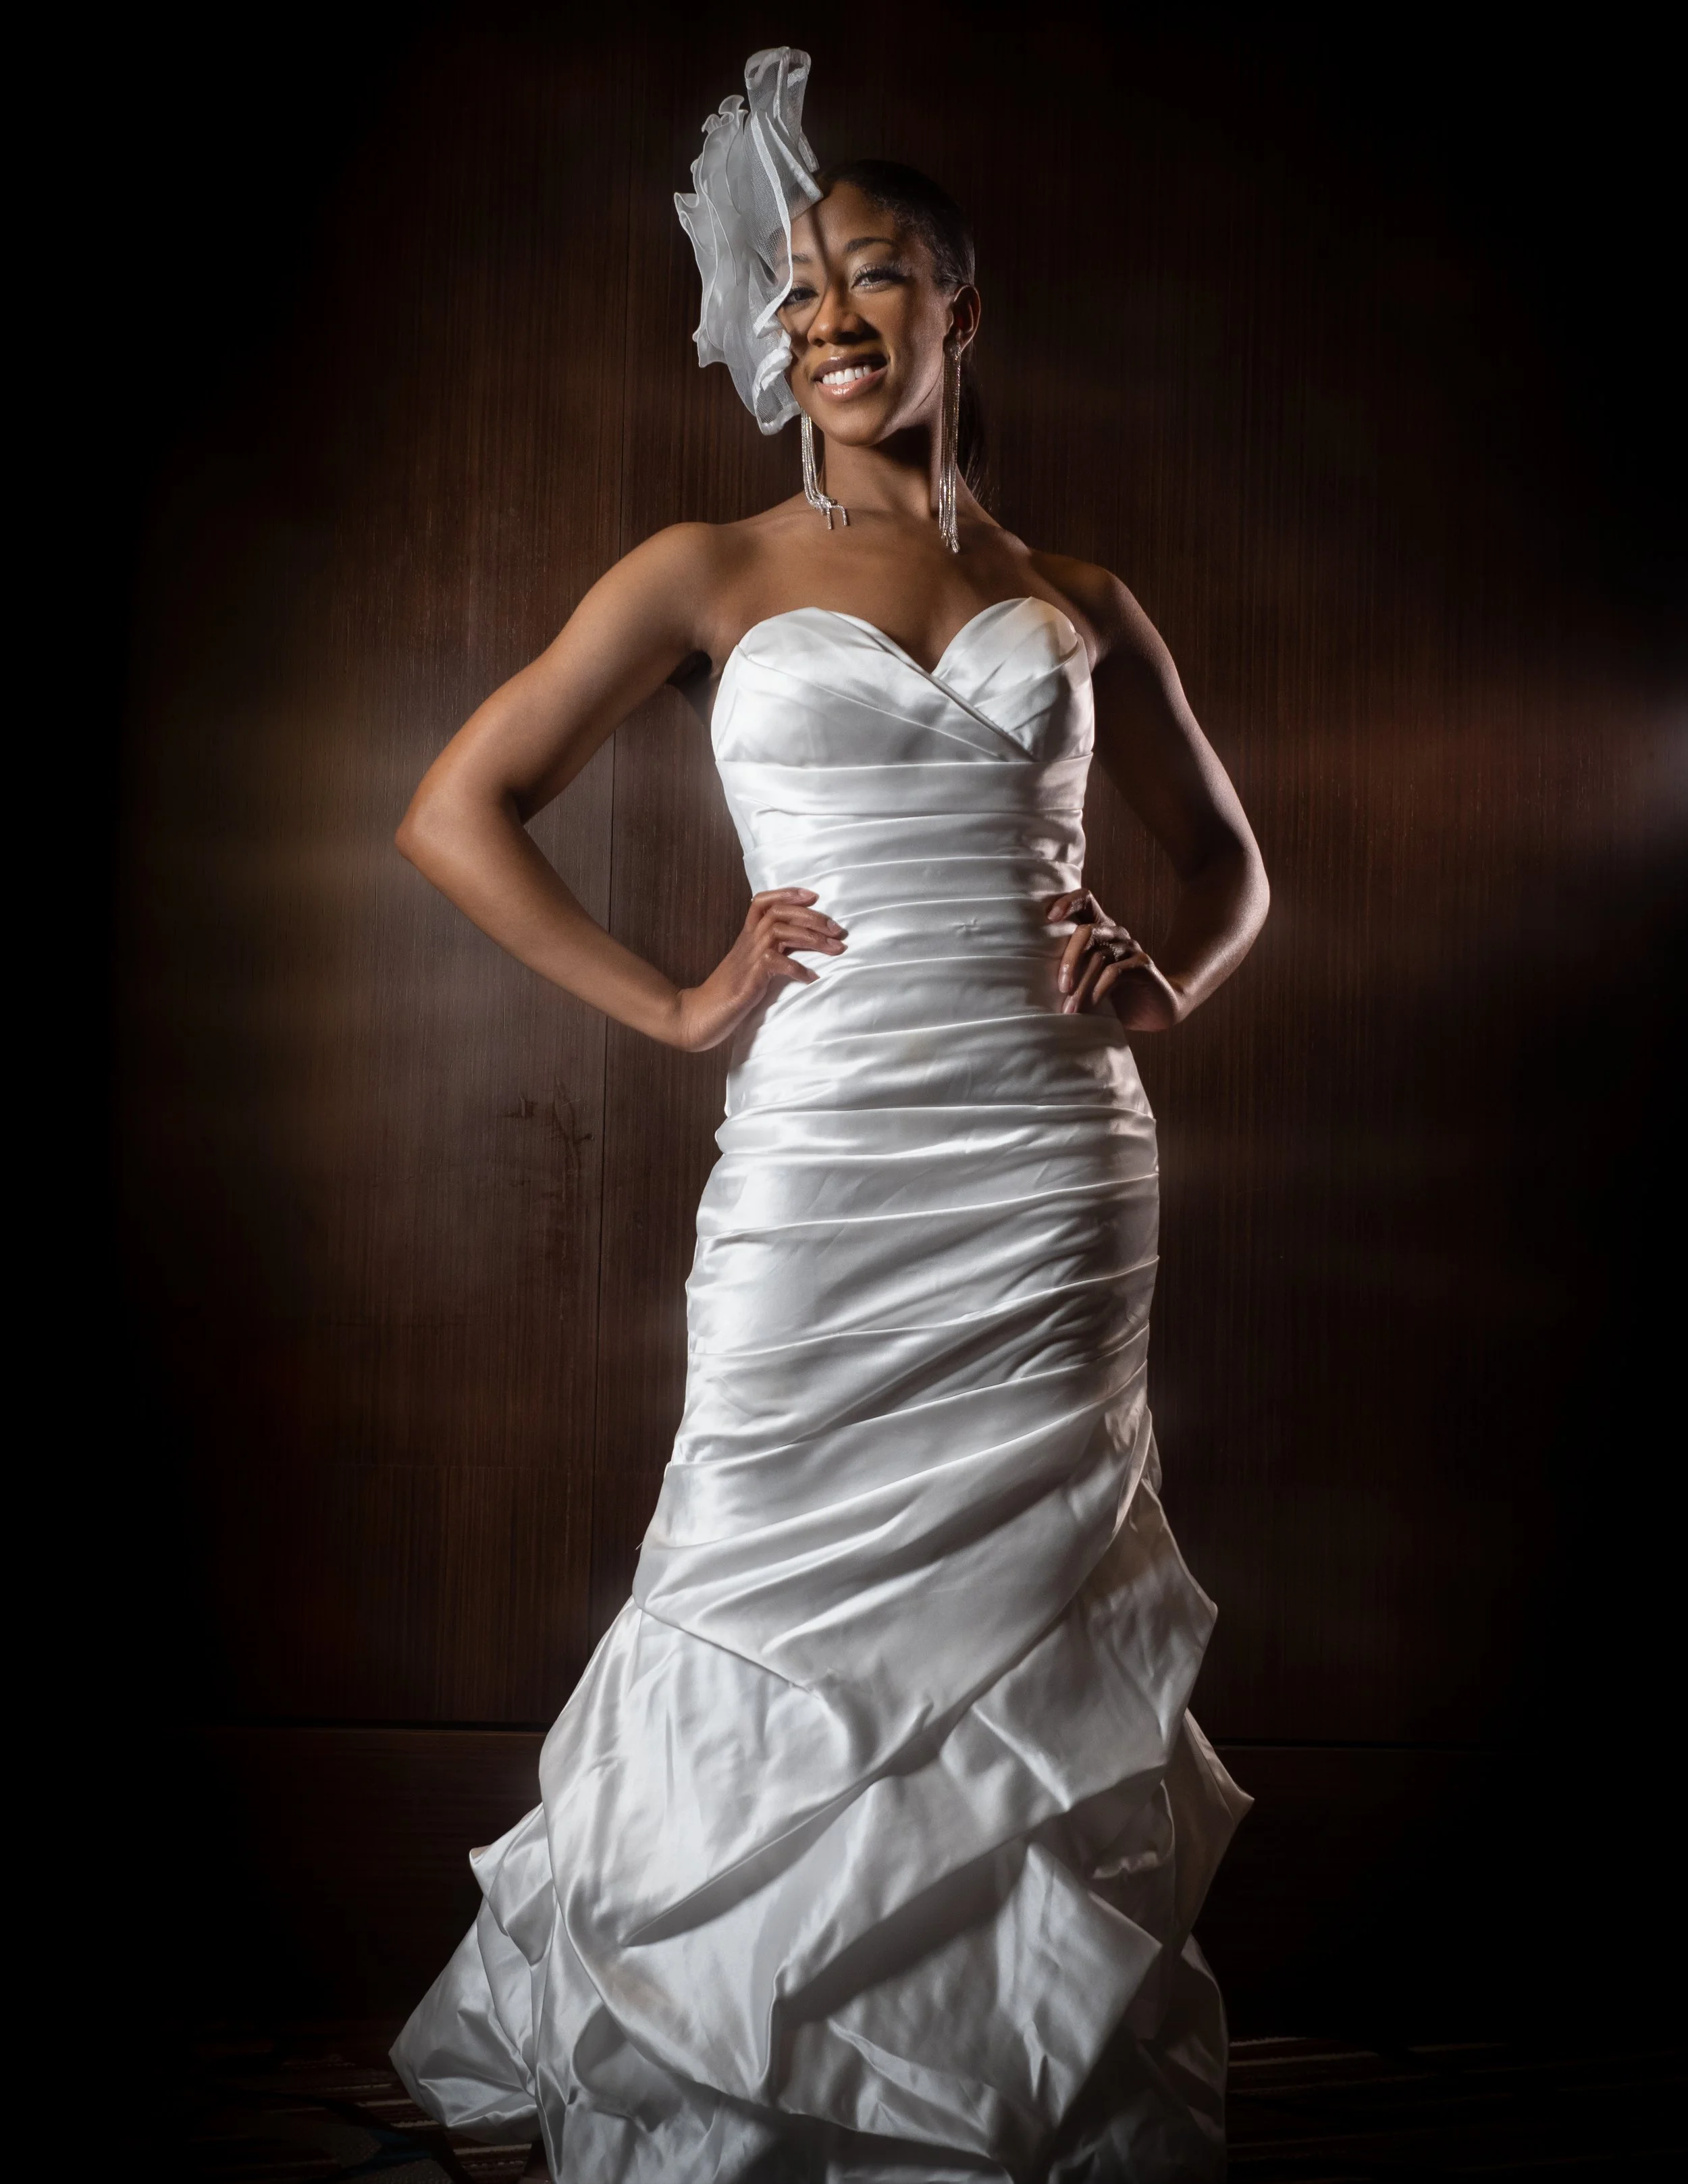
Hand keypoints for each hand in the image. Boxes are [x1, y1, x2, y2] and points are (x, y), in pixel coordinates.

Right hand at [673, 888, 845, 1051]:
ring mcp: (747, 960)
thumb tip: (800, 946)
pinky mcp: (748, 980)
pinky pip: (775, 963)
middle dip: (812, 917)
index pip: (762, 903)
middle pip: (777, 913)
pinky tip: (812, 978)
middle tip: (839, 929)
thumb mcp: (751, 968)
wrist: (699, 1016)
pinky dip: (797, 968)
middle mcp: (747, 943)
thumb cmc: (729, 995)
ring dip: (812, 938)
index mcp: (747, 938)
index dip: (787, 894)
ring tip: (836, 949)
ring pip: (779, 931)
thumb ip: (770, 953)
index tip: (813, 895)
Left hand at [1045, 887, 1183, 1031]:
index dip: (1068, 901)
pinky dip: (1098, 991)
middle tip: (1061, 988)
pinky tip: (1089, 1009)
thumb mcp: (1086, 981)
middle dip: (1069, 960)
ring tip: (1070, 1010)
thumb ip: (1069, 971)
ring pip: (1098, 957)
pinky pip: (1115, 973)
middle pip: (1086, 932)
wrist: (1154, 1011)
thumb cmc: (1112, 996)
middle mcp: (1115, 933)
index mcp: (1099, 929)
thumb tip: (1028, 978)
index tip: (1049, 916)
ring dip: (1081, 986)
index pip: (1085, 899)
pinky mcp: (1142, 964)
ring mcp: (1130, 947)